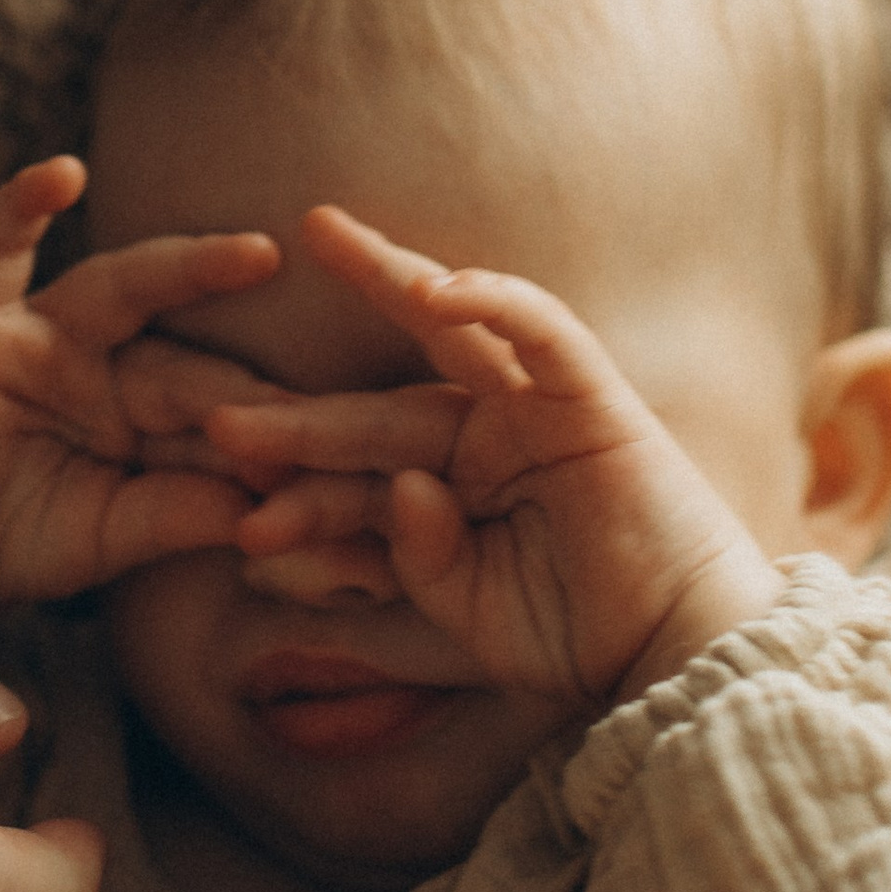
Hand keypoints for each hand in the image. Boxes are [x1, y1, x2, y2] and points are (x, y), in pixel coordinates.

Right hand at [0, 158, 281, 606]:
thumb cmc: (18, 541)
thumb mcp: (114, 532)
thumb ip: (180, 512)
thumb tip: (270, 508)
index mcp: (149, 413)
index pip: (221, 412)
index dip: (268, 436)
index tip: (333, 461)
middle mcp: (104, 362)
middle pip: (189, 357)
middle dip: (244, 382)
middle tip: (315, 400)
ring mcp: (41, 336)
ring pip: (122, 290)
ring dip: (187, 268)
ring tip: (255, 254)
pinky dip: (19, 210)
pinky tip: (59, 175)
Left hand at [212, 209, 779, 704]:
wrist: (673, 655)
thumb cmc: (574, 633)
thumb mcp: (463, 605)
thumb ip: (414, 553)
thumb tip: (397, 489)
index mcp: (448, 488)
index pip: (355, 473)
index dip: (293, 482)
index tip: (227, 502)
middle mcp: (485, 438)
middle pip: (378, 406)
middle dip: (299, 413)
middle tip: (217, 408)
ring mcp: (538, 411)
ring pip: (451, 336)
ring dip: (388, 282)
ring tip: (323, 237)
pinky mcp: (595, 399)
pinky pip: (544, 332)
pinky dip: (498, 302)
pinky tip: (439, 286)